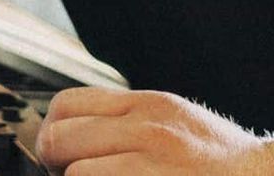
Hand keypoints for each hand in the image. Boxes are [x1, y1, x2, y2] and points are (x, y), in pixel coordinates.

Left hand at [38, 86, 273, 174]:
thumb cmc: (219, 164)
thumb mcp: (175, 122)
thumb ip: (128, 123)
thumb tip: (71, 138)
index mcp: (149, 106)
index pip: (66, 105)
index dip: (54, 132)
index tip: (61, 154)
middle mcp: (147, 129)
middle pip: (58, 140)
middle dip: (57, 165)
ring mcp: (150, 166)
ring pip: (75, 175)